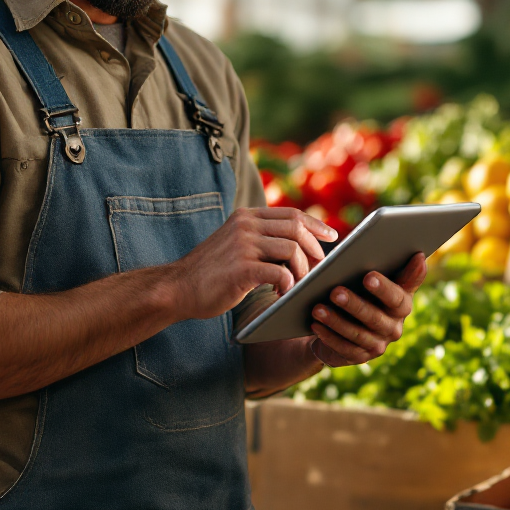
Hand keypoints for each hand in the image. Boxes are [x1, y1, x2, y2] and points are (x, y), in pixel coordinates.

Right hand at [171, 207, 336, 320]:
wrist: (178, 288)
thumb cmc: (211, 272)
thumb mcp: (235, 244)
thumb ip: (260, 238)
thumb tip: (298, 245)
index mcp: (246, 216)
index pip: (292, 214)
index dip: (316, 225)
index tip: (331, 237)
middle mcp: (245, 225)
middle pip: (297, 228)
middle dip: (315, 250)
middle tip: (319, 269)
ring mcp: (243, 245)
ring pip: (292, 250)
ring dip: (302, 271)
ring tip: (298, 286)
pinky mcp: (241, 268)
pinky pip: (279, 273)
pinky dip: (288, 285)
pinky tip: (282, 295)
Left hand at [308, 253, 427, 366]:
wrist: (340, 323)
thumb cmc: (355, 289)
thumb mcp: (363, 274)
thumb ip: (373, 261)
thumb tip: (374, 243)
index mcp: (401, 299)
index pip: (403, 290)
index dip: (388, 285)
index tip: (370, 274)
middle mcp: (395, 324)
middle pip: (377, 315)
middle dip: (355, 303)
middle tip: (335, 291)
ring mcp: (380, 343)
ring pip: (358, 333)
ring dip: (336, 320)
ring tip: (317, 308)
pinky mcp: (361, 356)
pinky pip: (345, 348)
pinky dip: (328, 336)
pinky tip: (315, 324)